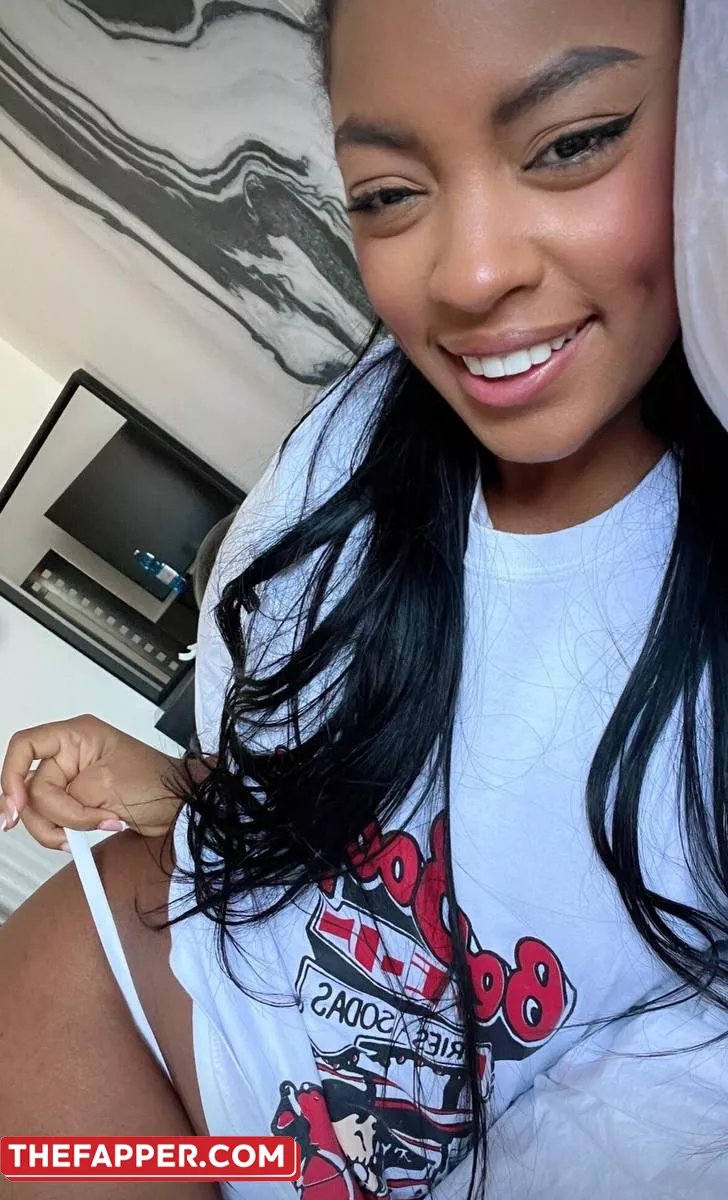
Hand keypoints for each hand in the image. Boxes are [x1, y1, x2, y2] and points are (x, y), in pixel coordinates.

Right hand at [0, 715, 187, 849]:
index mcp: (76, 736)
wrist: (180, 806)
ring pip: (38, 809)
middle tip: (73, 832)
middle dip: (51, 815)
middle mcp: (69, 755)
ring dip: (57, 828)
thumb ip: (67, 795)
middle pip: (30, 787)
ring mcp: (72, 780)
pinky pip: (53, 819)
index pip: (25, 745)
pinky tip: (81, 839)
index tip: (18, 806)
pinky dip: (64, 833)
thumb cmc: (157, 784)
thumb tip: (40, 808)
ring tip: (89, 833)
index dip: (11, 774)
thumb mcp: (107, 785)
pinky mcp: (77, 802)